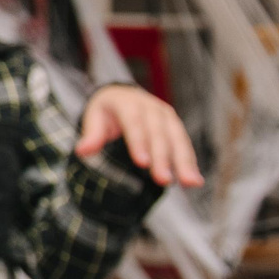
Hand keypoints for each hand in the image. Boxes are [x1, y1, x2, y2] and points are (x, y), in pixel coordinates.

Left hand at [78, 84, 203, 186]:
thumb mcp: (94, 117)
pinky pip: (184, 144)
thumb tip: (82, 151)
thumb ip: (91, 134)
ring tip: (190, 183)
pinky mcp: (175, 126)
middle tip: (163, 180)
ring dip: (184, 161)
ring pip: (177, 138)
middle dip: (163, 157)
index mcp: (128, 102)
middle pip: (158, 133)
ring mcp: (166, 116)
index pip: (134, 122)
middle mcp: (151, 107)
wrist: (124, 95)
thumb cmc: (106, 111)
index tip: (142, 164)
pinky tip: (195, 181)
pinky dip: (191, 162)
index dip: (139, 142)